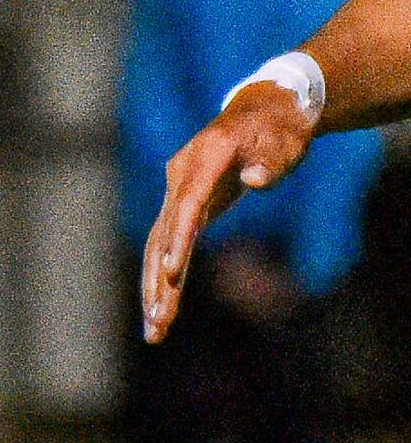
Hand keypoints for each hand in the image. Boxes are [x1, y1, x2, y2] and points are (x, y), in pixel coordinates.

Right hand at [143, 80, 320, 340]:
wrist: (265, 111)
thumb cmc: (280, 128)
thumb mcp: (286, 142)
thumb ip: (271, 162)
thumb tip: (256, 179)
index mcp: (204, 158)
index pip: (187, 204)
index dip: (177, 239)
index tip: (169, 272)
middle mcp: (181, 177)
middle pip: (162, 235)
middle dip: (158, 281)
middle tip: (158, 322)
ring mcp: (177, 193)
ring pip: (157, 247)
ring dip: (155, 289)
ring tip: (155, 331)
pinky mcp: (182, 208)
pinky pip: (167, 246)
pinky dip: (164, 278)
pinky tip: (163, 309)